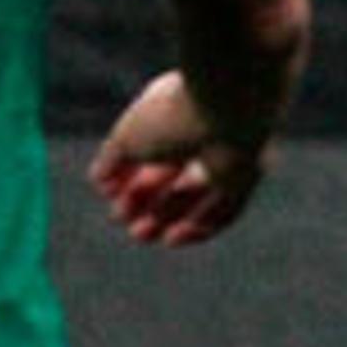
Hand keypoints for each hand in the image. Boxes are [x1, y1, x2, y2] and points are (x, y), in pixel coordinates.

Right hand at [88, 71, 270, 246]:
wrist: (225, 108)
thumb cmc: (173, 115)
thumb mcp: (129, 137)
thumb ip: (113, 157)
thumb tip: (99, 180)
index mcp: (173, 112)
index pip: (147, 153)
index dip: (125, 176)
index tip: (106, 192)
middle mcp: (201, 133)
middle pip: (170, 176)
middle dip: (143, 201)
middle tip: (120, 219)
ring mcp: (226, 155)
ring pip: (195, 196)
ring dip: (165, 217)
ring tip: (140, 234)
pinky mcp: (246, 176)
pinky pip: (223, 209)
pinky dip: (198, 227)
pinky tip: (172, 239)